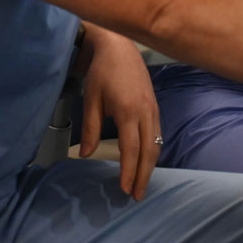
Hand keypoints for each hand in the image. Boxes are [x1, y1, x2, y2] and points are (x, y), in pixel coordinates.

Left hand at [79, 24, 160, 200]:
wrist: (119, 47)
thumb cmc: (102, 72)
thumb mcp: (91, 99)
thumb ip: (90, 128)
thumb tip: (84, 155)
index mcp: (128, 111)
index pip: (131, 149)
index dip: (129, 171)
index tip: (125, 190)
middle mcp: (146, 112)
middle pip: (149, 151)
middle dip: (143, 175)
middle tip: (137, 196)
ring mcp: (153, 109)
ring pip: (156, 144)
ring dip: (150, 165)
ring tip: (142, 183)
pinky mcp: (155, 106)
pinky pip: (157, 134)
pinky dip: (153, 151)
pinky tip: (146, 160)